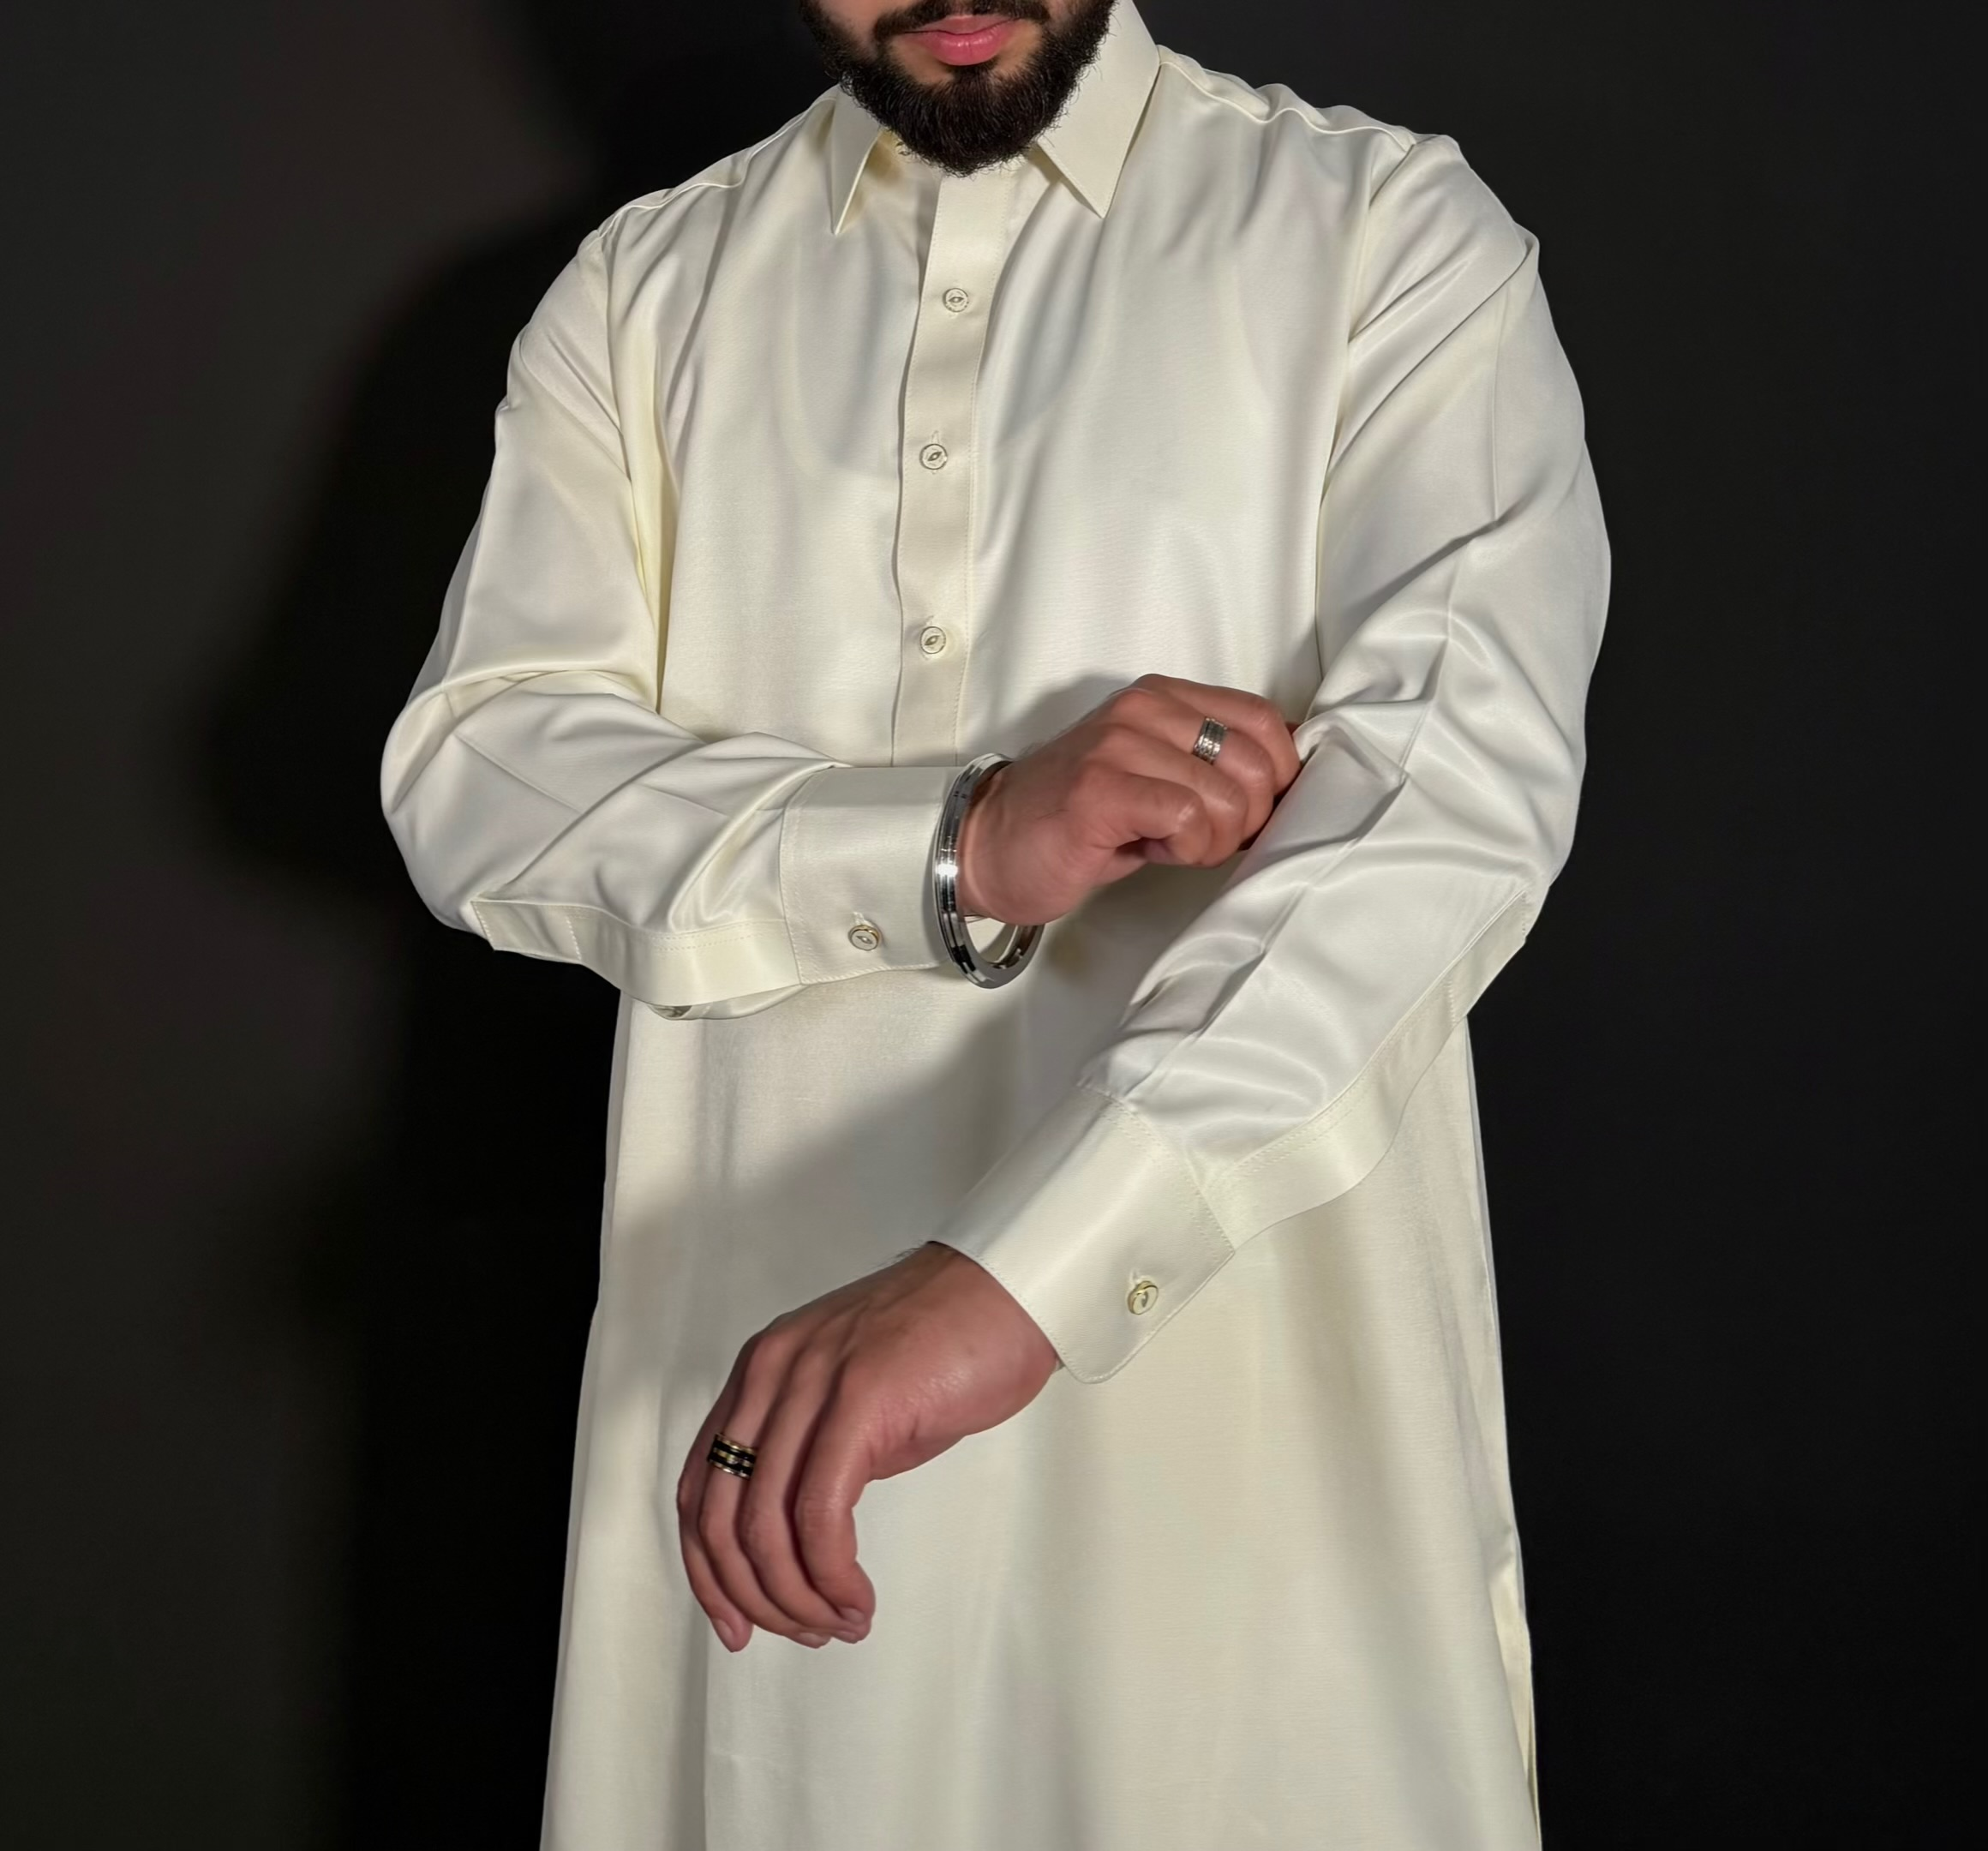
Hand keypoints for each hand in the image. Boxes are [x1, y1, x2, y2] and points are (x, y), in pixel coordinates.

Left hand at [675, 1241, 1058, 1651]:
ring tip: (840, 1620)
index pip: (698, 1489)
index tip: (738, 1623)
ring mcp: (811, 1383)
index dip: (708, 1573)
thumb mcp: (855, 1400)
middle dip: (754, 1598)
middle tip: (803, 1632)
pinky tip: (857, 1597)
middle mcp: (771, 1373)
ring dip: (799, 1598)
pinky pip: (819, 1515)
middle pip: (719, 1519)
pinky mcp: (859, 1400)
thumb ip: (813, 1454)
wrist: (1010, 1290)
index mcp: (762, 1372)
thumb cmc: (948, 1342)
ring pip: (764, 1528)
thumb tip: (795, 1545)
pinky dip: (832, 1575)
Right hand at [955, 673, 1300, 922]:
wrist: (989, 846)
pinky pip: (1188, 819)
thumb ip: (1210, 766)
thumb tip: (1285, 782)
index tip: (1255, 814)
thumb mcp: (1154, 776)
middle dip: (1249, 818)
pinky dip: (1188, 849)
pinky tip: (1154, 852)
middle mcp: (1142, 710)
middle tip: (1206, 841)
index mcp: (1161, 698)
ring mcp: (1118, 746)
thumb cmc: (1076, 820)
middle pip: (1255, 761)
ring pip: (1227, 797)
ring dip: (1214, 842)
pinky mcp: (1101, 790)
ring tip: (1172, 847)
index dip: (1280, 776)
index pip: (1262, 719)